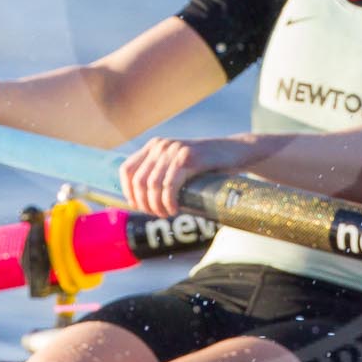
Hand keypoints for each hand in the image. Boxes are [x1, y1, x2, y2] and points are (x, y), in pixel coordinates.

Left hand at [118, 135, 251, 215]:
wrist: (235, 151)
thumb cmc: (207, 165)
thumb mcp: (179, 165)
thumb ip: (161, 174)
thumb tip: (140, 201)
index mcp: (154, 146)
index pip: (126, 169)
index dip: (127, 192)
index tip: (138, 207)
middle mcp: (160, 145)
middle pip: (138, 181)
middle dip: (144, 204)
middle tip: (157, 215)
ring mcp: (174, 150)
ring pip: (152, 185)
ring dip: (157, 206)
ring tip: (167, 214)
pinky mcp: (188, 158)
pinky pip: (169, 185)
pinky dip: (169, 202)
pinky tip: (175, 209)